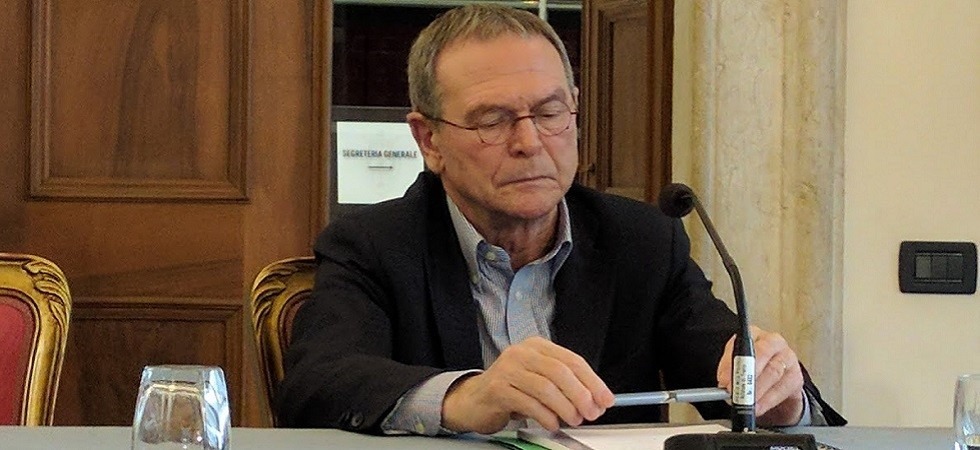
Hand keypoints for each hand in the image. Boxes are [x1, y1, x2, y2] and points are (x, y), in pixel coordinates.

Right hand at [441, 336, 614, 433]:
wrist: (474, 400)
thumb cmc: (511, 390)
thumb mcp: (539, 380)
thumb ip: (565, 385)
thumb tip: (596, 399)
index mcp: (537, 346)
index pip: (572, 360)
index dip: (592, 381)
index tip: (605, 399)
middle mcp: (522, 353)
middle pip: (560, 372)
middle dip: (581, 395)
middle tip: (592, 412)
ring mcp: (508, 369)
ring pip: (546, 387)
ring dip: (565, 407)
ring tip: (574, 419)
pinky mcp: (497, 388)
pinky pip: (529, 403)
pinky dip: (545, 416)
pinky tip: (552, 423)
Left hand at [716, 325, 805, 425]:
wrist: (773, 379)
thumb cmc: (752, 366)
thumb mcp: (736, 363)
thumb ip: (728, 370)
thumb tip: (723, 383)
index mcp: (754, 334)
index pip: (744, 344)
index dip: (733, 363)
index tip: (724, 380)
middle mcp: (774, 342)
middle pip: (762, 354)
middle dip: (746, 376)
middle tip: (735, 391)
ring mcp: (788, 358)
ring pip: (773, 372)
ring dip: (757, 390)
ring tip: (745, 402)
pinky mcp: (796, 376)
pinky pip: (783, 389)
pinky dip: (768, 400)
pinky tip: (758, 406)